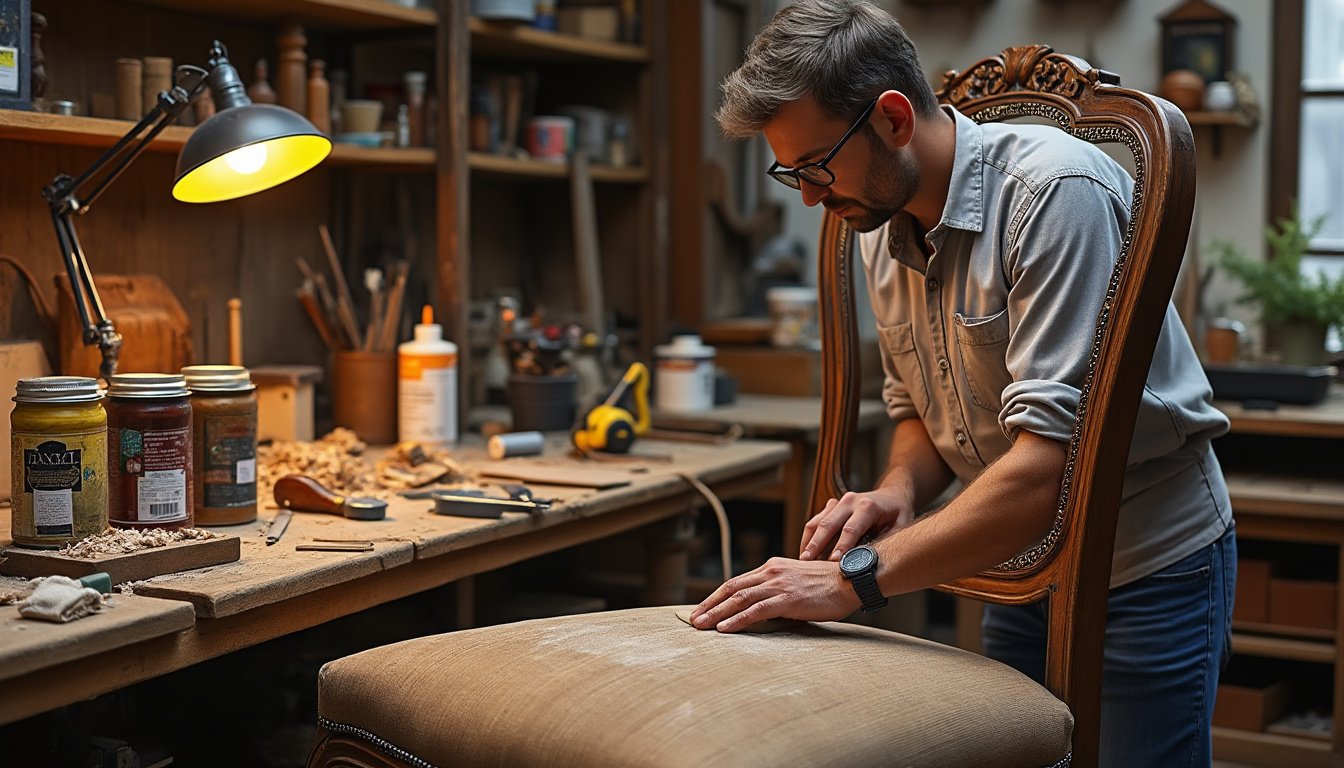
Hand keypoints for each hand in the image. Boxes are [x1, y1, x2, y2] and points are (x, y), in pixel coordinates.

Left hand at [688, 557, 860, 632]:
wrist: (851, 579)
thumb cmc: (829, 585)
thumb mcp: (798, 582)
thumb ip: (779, 590)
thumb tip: (764, 608)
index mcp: (772, 568)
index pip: (737, 582)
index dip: (716, 596)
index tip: (703, 608)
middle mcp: (771, 572)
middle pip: (731, 588)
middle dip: (709, 604)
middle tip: (693, 619)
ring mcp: (778, 585)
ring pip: (739, 599)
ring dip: (716, 613)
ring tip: (701, 626)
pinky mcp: (788, 598)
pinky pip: (756, 610)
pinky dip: (737, 619)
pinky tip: (725, 628)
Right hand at [799, 488, 913, 561]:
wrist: (892, 494)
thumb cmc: (898, 513)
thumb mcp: (901, 526)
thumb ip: (887, 541)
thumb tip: (873, 562)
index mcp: (868, 507)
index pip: (851, 529)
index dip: (841, 545)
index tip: (833, 561)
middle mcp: (850, 501)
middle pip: (828, 524)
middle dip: (816, 544)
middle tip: (806, 562)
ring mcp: (838, 502)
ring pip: (817, 521)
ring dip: (808, 541)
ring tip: (802, 560)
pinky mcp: (832, 508)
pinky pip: (815, 521)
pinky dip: (809, 537)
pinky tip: (806, 552)